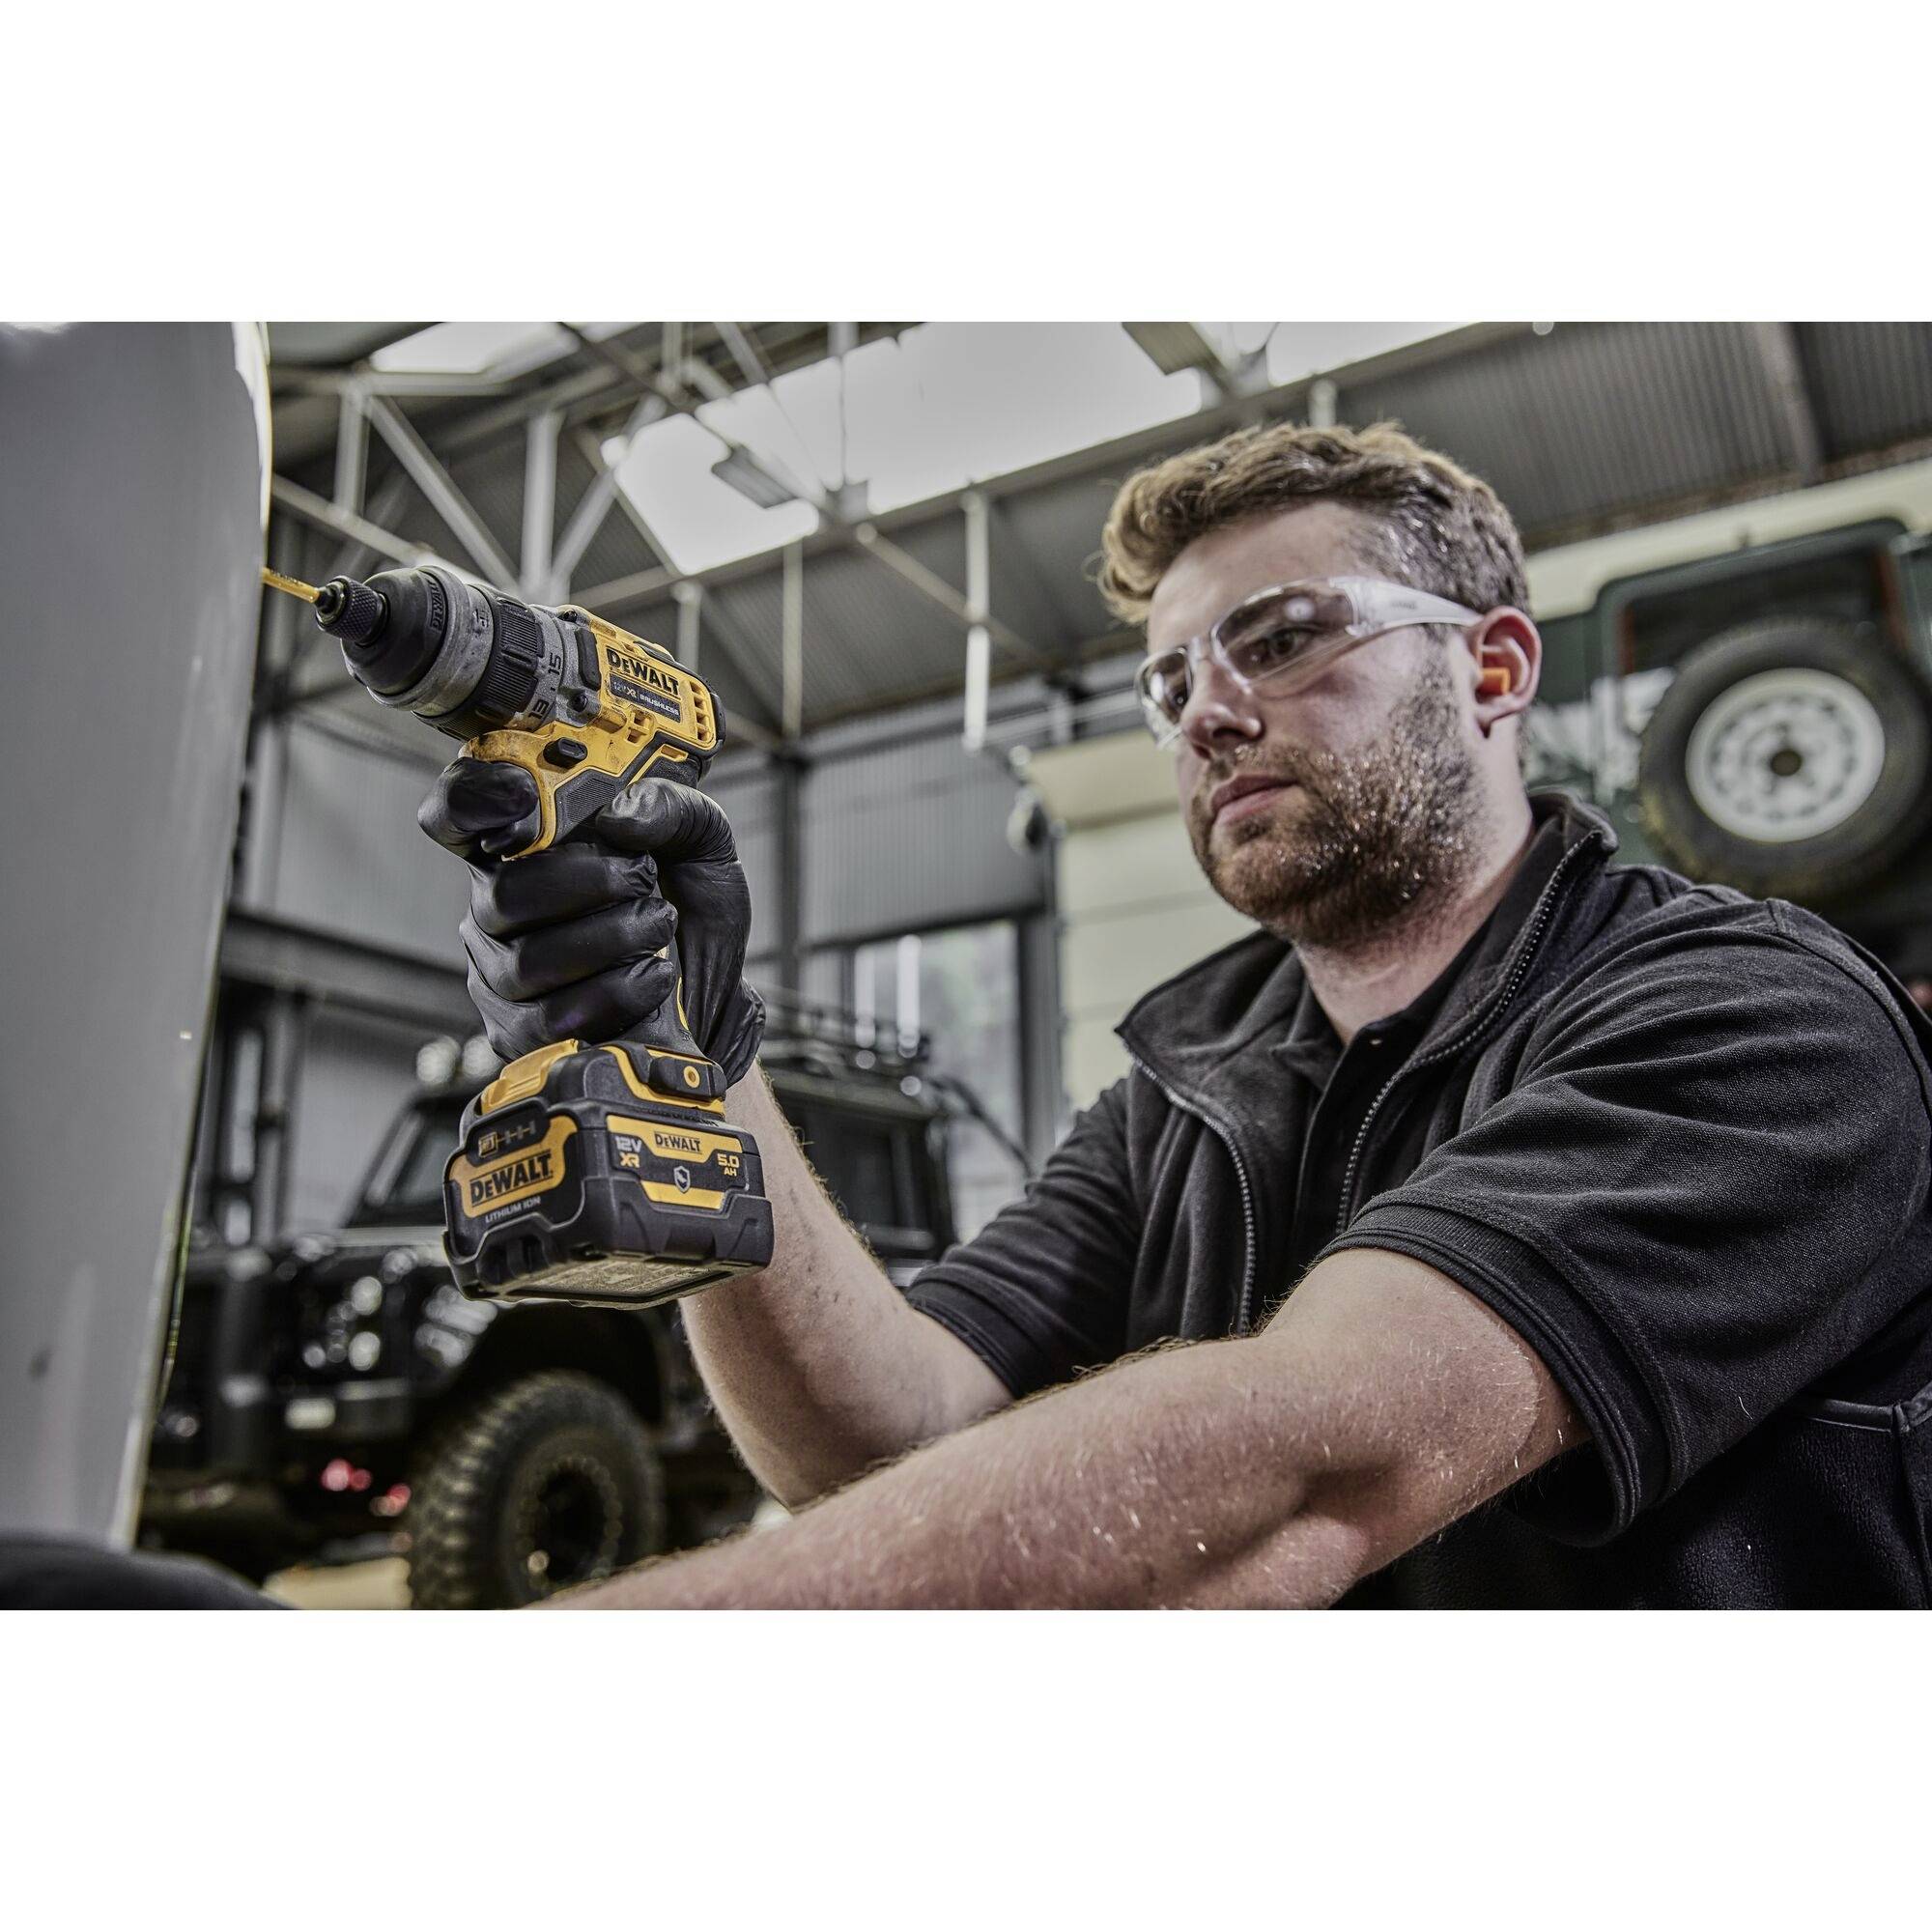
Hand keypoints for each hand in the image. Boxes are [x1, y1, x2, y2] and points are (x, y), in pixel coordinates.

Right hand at [419, 759, 764, 1080]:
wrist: (719, 989)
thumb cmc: (690, 911)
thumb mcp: (701, 842)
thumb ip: (670, 807)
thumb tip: (619, 816)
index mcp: (523, 845)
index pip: (458, 811)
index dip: (474, 799)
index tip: (525, 798)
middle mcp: (498, 904)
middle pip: (501, 896)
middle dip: (586, 886)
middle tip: (641, 880)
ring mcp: (500, 970)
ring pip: (526, 962)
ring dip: (610, 942)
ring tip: (657, 929)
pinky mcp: (520, 1031)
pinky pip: (547, 1019)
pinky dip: (613, 994)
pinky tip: (651, 977)